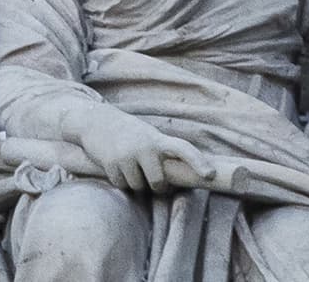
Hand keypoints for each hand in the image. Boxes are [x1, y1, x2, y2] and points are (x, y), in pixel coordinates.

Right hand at [76, 106, 215, 192]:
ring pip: (138, 187)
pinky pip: (121, 185)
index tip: (211, 175)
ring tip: (128, 166)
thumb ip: (161, 154)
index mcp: (158, 139)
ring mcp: (127, 155)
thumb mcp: (148, 137)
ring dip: (134, 183)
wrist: (97, 121)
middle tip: (152, 180)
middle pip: (158, 183)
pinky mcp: (111, 163)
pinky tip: (116, 166)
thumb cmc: (129, 133)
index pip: (184, 149)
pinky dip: (119, 181)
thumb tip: (177, 181)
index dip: (198, 161)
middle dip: (156, 187)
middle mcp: (145, 146)